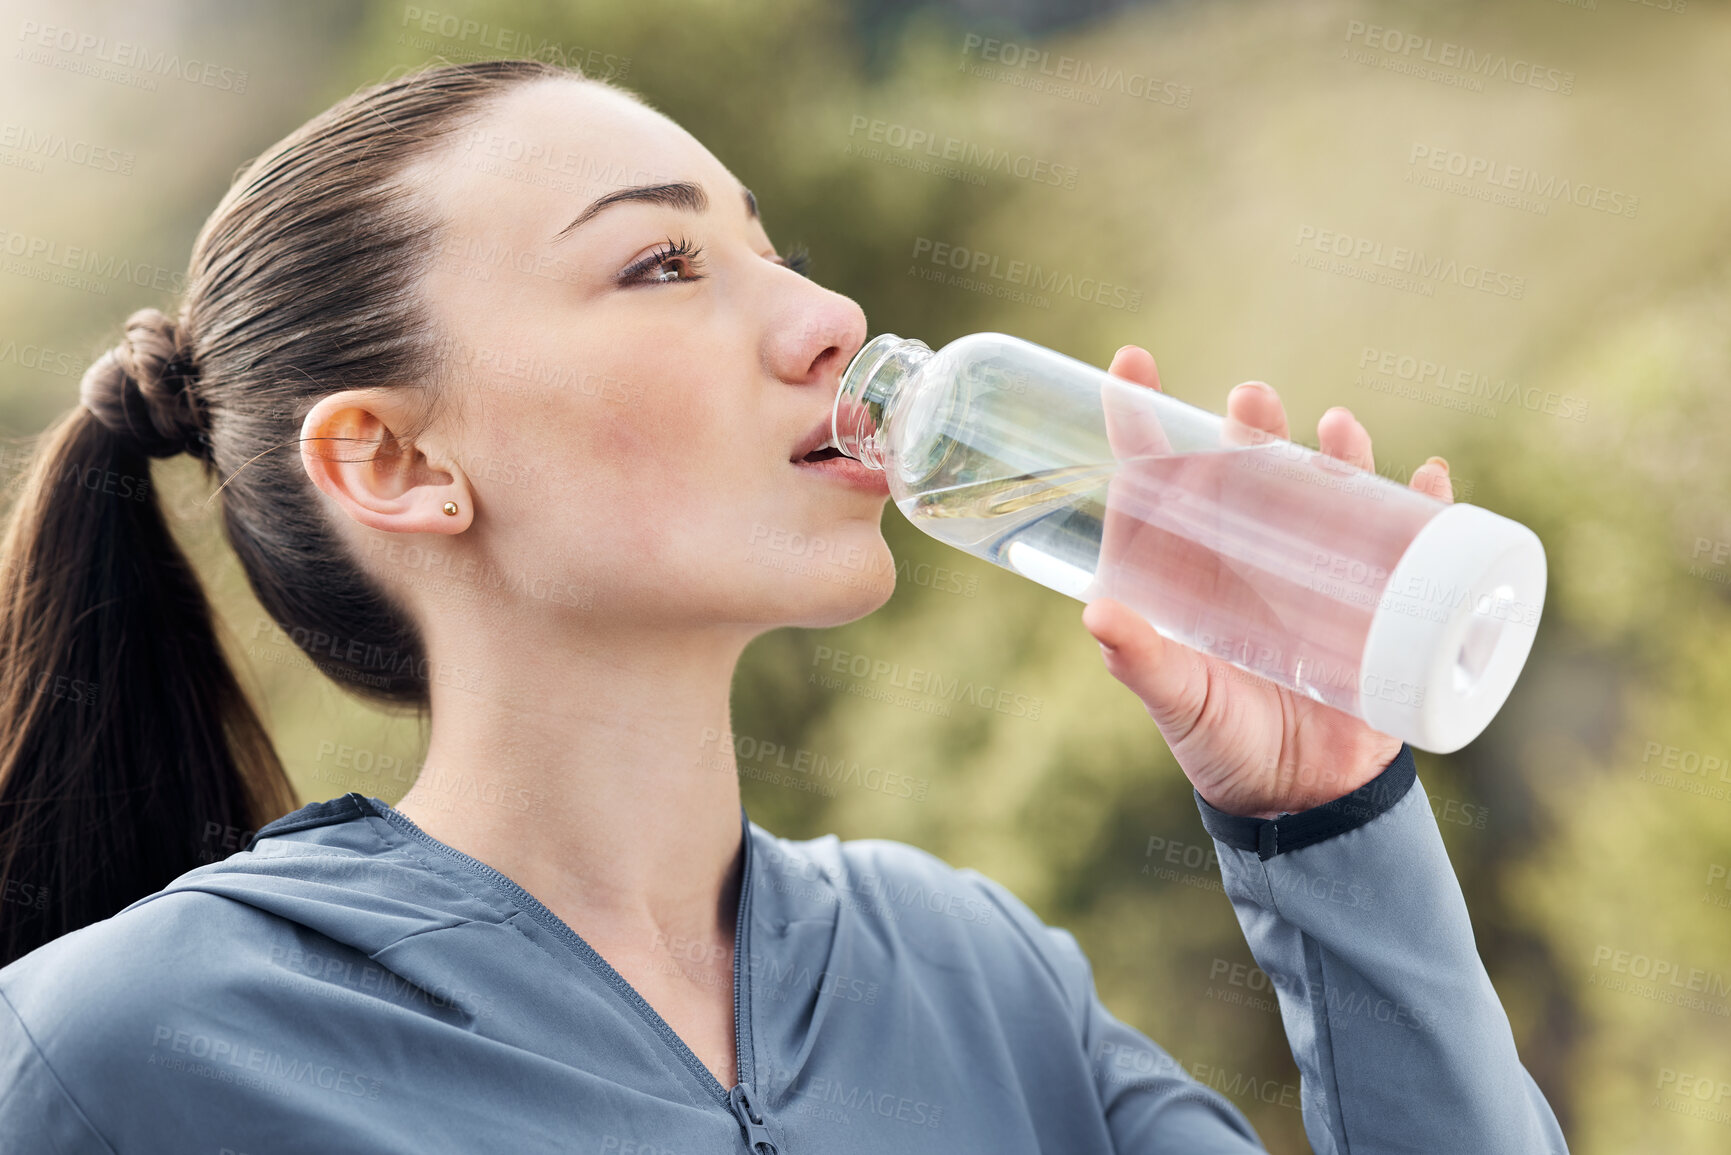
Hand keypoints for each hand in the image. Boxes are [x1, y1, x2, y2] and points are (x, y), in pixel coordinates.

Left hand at [1080, 345, 1453, 818]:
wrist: (1303, 801)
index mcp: (1191, 568)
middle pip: (1252, 471)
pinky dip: (1427, 508)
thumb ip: (1139, 663)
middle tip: (1251, 399)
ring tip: (1338, 427)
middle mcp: (1253, 557)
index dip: (1143, 418)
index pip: (1160, 479)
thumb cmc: (1223, 745)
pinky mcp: (1381, 604)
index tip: (1130, 361)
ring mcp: (1320, 575)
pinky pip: (1414, 543)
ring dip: (1339, 455)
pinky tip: (1431, 478)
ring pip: (1333, 492)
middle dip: (1253, 429)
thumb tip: (1098, 614)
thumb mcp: (1178, 702)